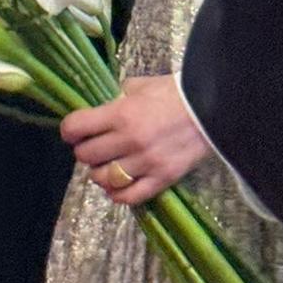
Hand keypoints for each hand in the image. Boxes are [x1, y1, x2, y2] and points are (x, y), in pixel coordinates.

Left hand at [62, 75, 211, 205]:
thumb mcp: (140, 85)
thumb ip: (118, 97)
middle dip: (84, 150)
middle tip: (93, 146)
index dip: (69, 130)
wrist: (213, 109)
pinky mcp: (162, 180)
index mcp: (121, 113)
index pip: (76, 128)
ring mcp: (145, 163)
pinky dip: (117, 194)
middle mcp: (130, 140)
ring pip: (103, 179)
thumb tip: (101, 109)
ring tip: (106, 165)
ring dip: (99, 173)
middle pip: (86, 156)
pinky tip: (118, 185)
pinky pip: (129, 197)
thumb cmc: (174, 92)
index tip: (73, 131)